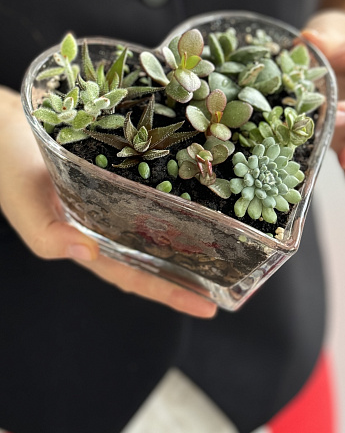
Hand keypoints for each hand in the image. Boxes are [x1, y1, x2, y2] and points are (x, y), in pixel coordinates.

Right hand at [0, 87, 215, 317]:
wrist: (1, 126)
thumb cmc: (7, 169)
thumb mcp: (25, 205)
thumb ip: (47, 235)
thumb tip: (87, 253)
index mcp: (84, 240)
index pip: (134, 275)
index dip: (169, 293)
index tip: (209, 306)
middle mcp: (103, 222)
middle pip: (152, 254)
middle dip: (189, 272)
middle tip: (233, 279)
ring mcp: (110, 196)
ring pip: (154, 223)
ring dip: (184, 235)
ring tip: (224, 243)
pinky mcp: (114, 167)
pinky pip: (149, 186)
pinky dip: (170, 195)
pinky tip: (195, 190)